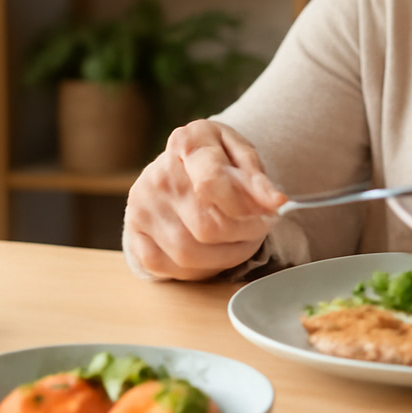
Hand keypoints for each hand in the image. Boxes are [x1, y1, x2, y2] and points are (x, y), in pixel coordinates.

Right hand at [123, 120, 286, 281]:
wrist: (182, 166)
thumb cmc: (219, 160)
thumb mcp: (242, 153)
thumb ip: (258, 177)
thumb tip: (276, 202)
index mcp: (188, 143)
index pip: (213, 182)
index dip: (248, 206)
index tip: (272, 211)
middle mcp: (158, 175)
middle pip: (207, 225)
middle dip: (245, 235)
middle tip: (261, 228)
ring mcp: (142, 207)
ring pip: (189, 253)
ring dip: (227, 256)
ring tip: (243, 241)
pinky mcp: (135, 234)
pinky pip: (168, 268)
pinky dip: (199, 269)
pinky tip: (214, 253)